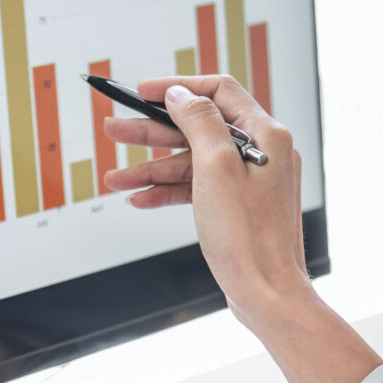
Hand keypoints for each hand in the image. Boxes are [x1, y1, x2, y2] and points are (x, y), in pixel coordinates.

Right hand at [101, 75, 308, 330]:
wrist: (266, 294)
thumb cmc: (250, 238)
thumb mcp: (216, 168)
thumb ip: (198, 122)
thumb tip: (181, 95)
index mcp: (266, 136)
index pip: (218, 91)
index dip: (177, 88)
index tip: (143, 92)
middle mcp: (262, 154)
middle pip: (198, 128)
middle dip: (153, 131)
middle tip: (116, 130)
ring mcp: (250, 181)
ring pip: (193, 162)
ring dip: (152, 168)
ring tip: (116, 177)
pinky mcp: (238, 206)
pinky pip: (198, 188)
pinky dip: (170, 191)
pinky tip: (142, 198)